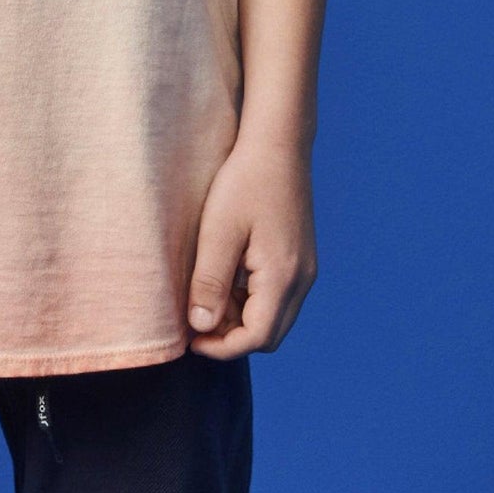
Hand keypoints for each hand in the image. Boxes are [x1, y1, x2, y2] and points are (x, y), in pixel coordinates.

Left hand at [185, 136, 317, 357]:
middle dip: (231, 337)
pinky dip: (250, 301)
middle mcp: (301, 280)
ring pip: (273, 317)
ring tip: (205, 297)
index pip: (256, 337)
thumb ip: (210, 282)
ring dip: (240, 319)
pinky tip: (225, 278)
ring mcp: (304, 270)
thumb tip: (201, 328)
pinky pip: (276, 296)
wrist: (277, 145)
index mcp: (283, 277)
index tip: (189, 340)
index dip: (221, 347)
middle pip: (268, 335)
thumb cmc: (245, 182)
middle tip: (194, 322)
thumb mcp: (219, 231)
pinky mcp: (299, 258)